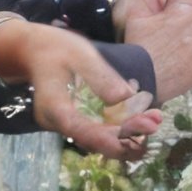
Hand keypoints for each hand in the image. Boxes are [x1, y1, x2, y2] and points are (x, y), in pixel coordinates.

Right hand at [0, 20, 161, 157]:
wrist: (34, 52)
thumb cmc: (56, 49)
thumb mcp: (80, 54)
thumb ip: (102, 77)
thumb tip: (126, 98)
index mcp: (56, 108)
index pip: (87, 131)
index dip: (118, 134)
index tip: (146, 127)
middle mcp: (60, 124)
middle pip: (97, 141)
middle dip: (130, 135)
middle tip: (157, 120)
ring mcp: (68, 126)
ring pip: (101, 140)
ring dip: (130, 134)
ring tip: (155, 118)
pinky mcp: (78, 122)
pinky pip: (101, 131)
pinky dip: (123, 128)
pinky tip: (145, 117)